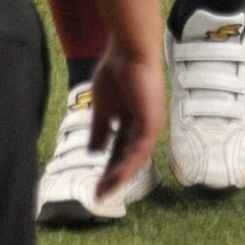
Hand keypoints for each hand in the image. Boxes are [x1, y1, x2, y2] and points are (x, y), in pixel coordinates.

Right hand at [86, 44, 164, 196]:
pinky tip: (116, 177)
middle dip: (113, 176)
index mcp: (132, 121)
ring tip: (104, 191)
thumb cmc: (116, 70)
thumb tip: (92, 153)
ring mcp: (150, 125)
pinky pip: (140, 150)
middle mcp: (144, 126)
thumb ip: (99, 129)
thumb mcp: (102, 106)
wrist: (129, 50)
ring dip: (119, 176)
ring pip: (135, 158)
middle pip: (127, 157)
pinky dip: (128, 164)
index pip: (119, 149)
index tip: (95, 183)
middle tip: (99, 194)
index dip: (108, 166)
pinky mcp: (152, 123)